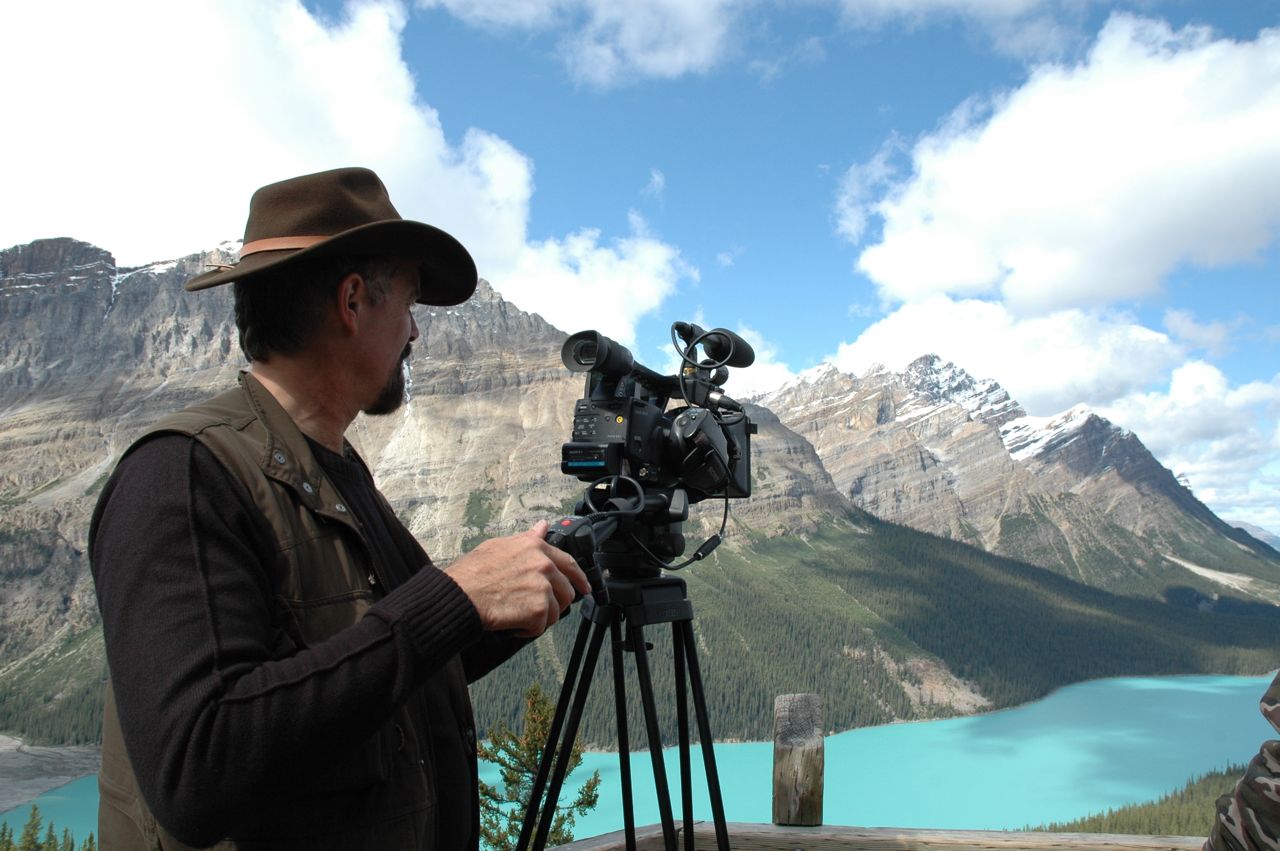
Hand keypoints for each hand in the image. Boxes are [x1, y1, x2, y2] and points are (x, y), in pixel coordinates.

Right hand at [445, 521, 590, 637]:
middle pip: (566, 592)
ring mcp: (542, 587)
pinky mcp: (538, 609)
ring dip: (538, 618)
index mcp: (536, 548)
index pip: (568, 563)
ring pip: (555, 612)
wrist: (460, 595)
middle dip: (553, 604)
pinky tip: (512, 622)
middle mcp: (543, 565)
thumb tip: (542, 527)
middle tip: (535, 609)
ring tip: (517, 613)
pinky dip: (527, 630)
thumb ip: (526, 539)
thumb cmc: (472, 573)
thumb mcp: (499, 546)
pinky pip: (541, 627)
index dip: (579, 578)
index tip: (584, 587)